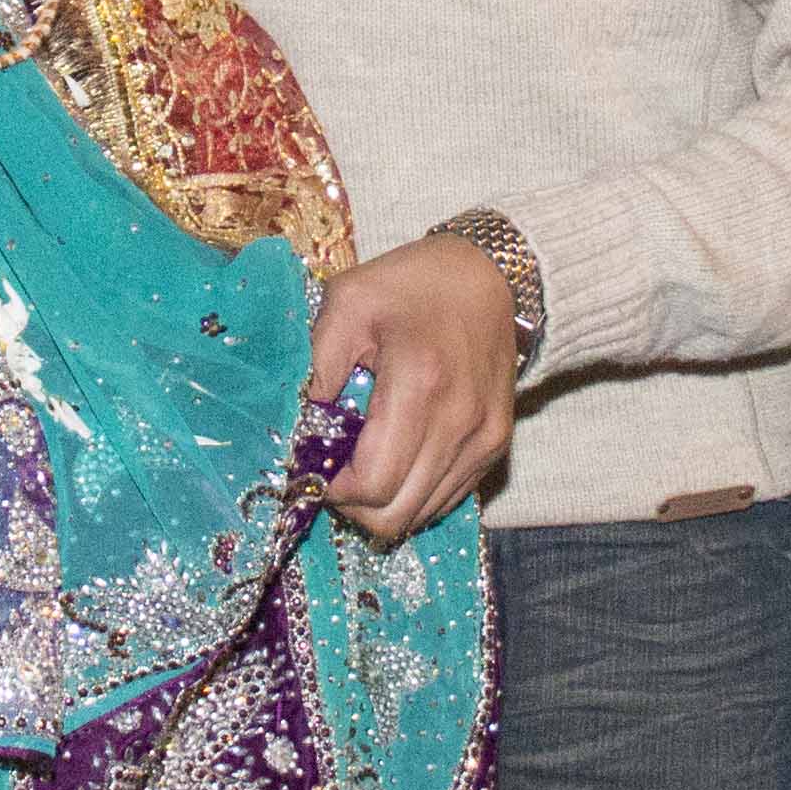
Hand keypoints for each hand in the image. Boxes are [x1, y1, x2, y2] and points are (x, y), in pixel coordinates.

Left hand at [307, 235, 519, 545]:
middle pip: (395, 514)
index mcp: (420, 385)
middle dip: (352, 505)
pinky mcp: (495, 444)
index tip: (312, 464)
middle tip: (332, 471)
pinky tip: (396, 456)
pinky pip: (446, 498)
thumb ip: (317, 364)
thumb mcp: (348, 302)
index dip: (333, 489)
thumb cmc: (412, 284)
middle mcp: (459, 423)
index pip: (372, 484)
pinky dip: (413, 491)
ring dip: (383, 502)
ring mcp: (484, 439)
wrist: (490, 275)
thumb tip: (295, 427)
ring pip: (421, 515)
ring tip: (362, 461)